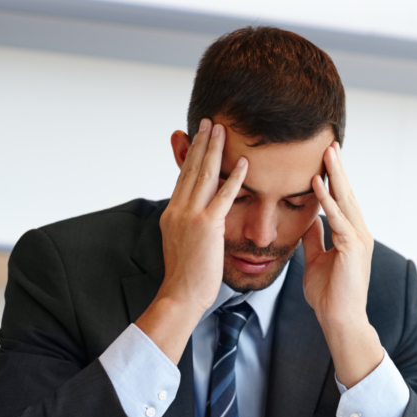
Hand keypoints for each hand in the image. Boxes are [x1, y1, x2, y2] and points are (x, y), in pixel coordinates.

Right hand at [135, 119, 247, 362]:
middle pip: (191, 169)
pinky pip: (223, 196)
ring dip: (214, 150)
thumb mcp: (184, 244)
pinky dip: (234, 178)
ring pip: (203, 175)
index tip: (198, 136)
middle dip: (201, 143)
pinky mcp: (206, 227)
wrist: (181, 295)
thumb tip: (199, 221)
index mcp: (172, 213)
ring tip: (221, 129)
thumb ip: (191, 227)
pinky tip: (244, 163)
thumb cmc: (188, 277)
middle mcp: (178, 210)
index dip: (192, 154)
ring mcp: (191, 216)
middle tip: (210, 121)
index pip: (183, 177)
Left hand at [303, 142, 383, 386]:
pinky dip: (327, 199)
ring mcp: (359, 239)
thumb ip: (314, 239)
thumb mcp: (316, 261)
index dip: (333, 179)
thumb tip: (310, 219)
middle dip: (338, 169)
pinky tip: (316, 182)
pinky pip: (338, 218)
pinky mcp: (352, 248)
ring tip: (327, 153)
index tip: (324, 158)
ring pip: (346, 201)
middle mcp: (359, 233)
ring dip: (335, 175)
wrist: (340, 320)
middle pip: (347, 194)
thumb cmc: (329, 296)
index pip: (342, 200)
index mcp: (351, 236)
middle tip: (330, 143)